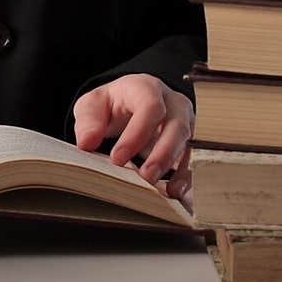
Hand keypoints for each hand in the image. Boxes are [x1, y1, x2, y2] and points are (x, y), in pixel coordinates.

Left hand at [72, 73, 193, 204]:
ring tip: (162, 191)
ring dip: (177, 169)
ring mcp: (185, 122)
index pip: (150, 107)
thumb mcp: (92, 106)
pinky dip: (187, 178)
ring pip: (189, 145)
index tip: (117, 159)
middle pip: (176, 127)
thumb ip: (88, 122)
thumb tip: (87, 143)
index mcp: (146, 88)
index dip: (136, 134)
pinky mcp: (190, 142)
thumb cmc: (111, 105)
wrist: (128, 105)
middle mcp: (172, 103)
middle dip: (162, 154)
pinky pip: (194, 160)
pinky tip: (174, 193)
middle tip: (145, 178)